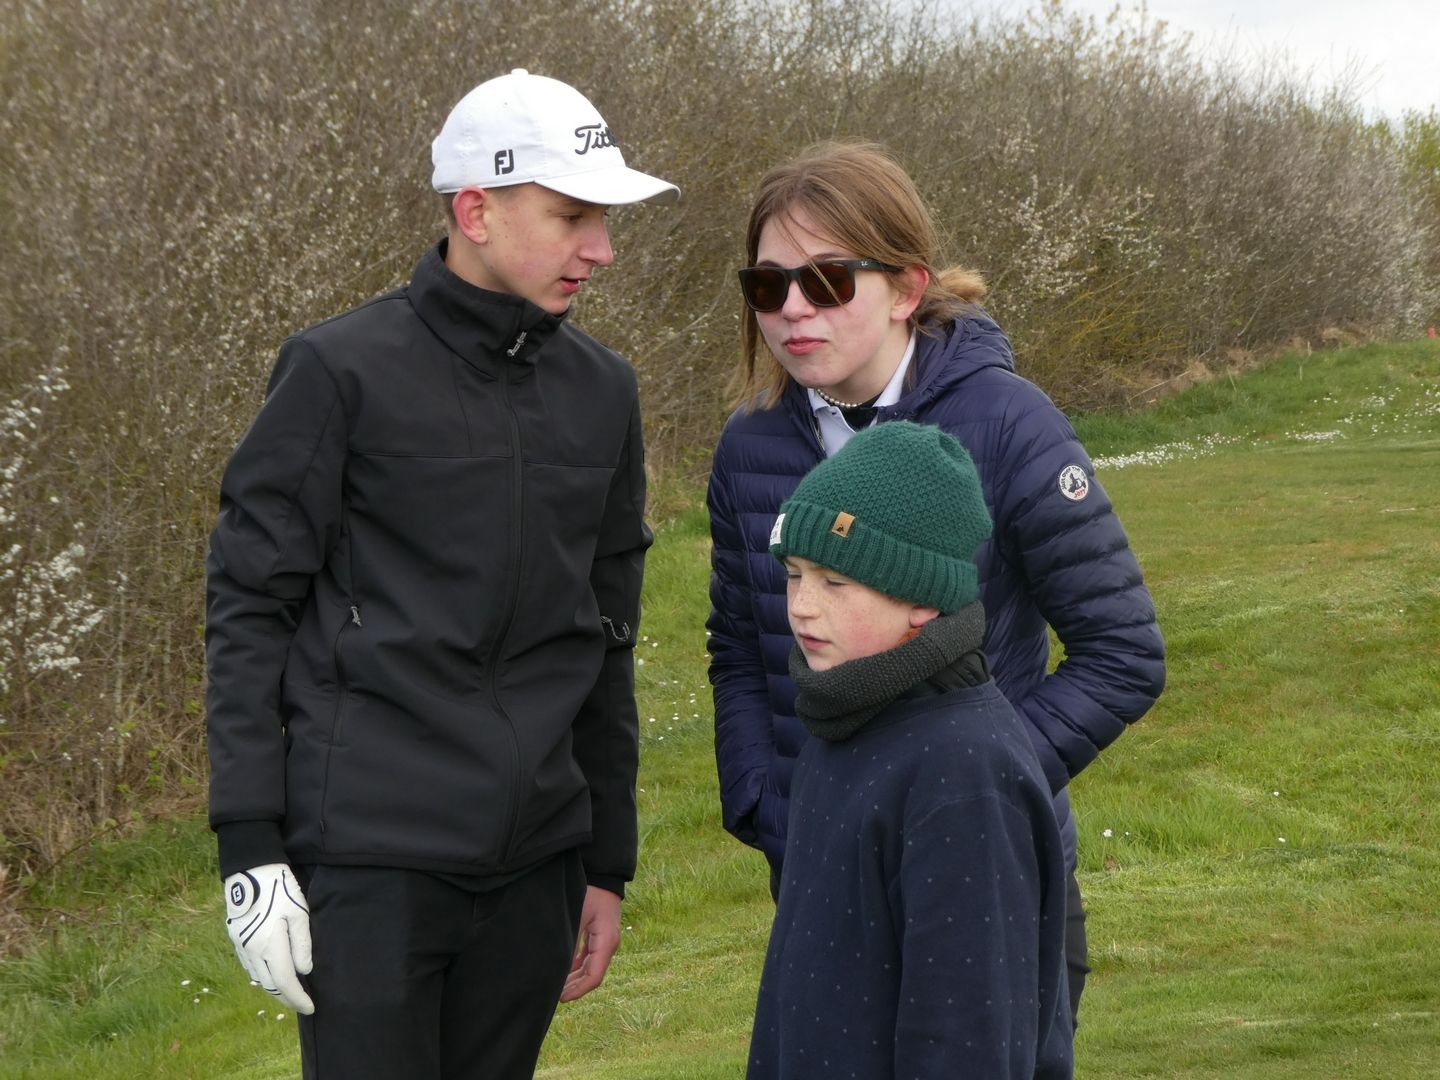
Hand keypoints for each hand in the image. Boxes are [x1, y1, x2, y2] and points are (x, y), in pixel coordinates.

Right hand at [224, 863, 314, 1014]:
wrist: (249, 870)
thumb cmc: (279, 888)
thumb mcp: (298, 913)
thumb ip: (302, 944)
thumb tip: (304, 970)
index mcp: (269, 945)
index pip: (285, 982)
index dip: (297, 998)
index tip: (310, 1007)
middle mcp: (251, 951)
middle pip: (269, 985)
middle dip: (286, 997)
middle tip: (303, 1003)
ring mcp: (241, 946)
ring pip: (258, 977)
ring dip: (274, 987)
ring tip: (291, 991)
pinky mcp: (236, 938)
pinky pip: (251, 966)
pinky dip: (264, 975)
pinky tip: (274, 972)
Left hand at [559, 885, 621, 1001]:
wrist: (602, 875)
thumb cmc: (589, 893)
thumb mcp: (576, 917)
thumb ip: (569, 944)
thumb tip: (556, 968)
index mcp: (606, 942)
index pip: (594, 976)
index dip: (578, 990)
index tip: (560, 998)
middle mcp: (609, 945)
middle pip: (592, 975)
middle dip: (574, 988)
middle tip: (552, 996)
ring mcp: (605, 941)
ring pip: (590, 968)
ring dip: (574, 979)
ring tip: (555, 987)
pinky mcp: (599, 936)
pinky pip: (589, 958)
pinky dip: (577, 967)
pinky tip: (563, 972)